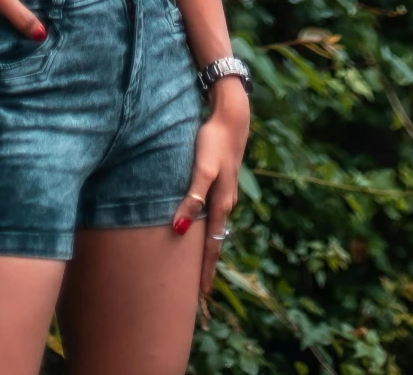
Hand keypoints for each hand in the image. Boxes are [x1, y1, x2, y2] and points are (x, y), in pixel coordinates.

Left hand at [172, 76, 249, 305]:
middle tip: (198, 290)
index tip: (202, 295)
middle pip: (215, 240)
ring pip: (214, 226)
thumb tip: (180, 230)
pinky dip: (206, 226)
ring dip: (207, 245)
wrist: (231, 117)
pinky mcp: (220, 180)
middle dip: (207, 264)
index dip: (206, 270)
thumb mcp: (201, 171)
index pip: (213, 246)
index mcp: (221, 204)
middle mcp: (225, 202)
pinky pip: (212, 212)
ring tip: (197, 264)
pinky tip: (200, 226)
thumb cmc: (213, 142)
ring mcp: (225, 191)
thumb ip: (192, 199)